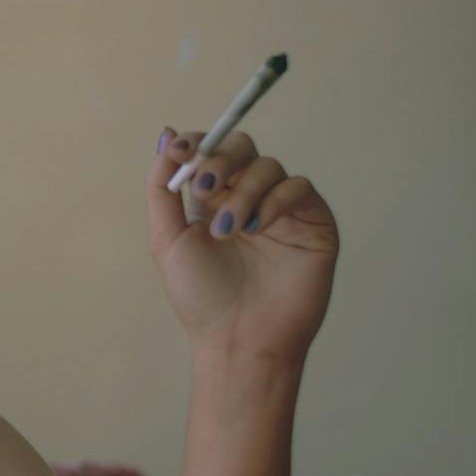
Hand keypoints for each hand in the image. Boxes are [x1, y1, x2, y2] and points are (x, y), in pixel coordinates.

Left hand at [146, 126, 340, 364]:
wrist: (237, 341)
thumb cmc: (202, 298)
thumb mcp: (167, 239)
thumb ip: (162, 188)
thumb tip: (168, 134)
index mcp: (212, 200)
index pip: (210, 150)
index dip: (198, 142)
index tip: (182, 150)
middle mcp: (247, 198)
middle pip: (241, 147)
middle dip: (221, 160)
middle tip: (205, 188)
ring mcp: (281, 209)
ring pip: (268, 167)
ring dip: (243, 192)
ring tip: (227, 231)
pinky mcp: (313, 223)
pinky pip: (299, 188)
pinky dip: (275, 200)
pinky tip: (257, 228)